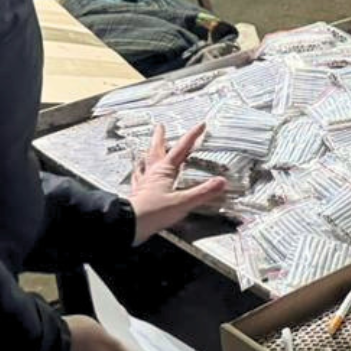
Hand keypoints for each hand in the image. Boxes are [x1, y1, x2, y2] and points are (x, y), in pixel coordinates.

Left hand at [129, 123, 226, 243]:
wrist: (130, 224)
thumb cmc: (154, 212)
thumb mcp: (183, 202)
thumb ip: (203, 192)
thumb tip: (221, 182)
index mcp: (164, 171)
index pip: (181, 149)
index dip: (192, 136)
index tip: (200, 126)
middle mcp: (152, 173)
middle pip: (157, 150)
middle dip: (160, 137)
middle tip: (161, 127)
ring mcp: (143, 183)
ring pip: (145, 162)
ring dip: (147, 153)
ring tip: (146, 148)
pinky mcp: (137, 194)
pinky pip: (138, 179)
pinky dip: (138, 173)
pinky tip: (137, 174)